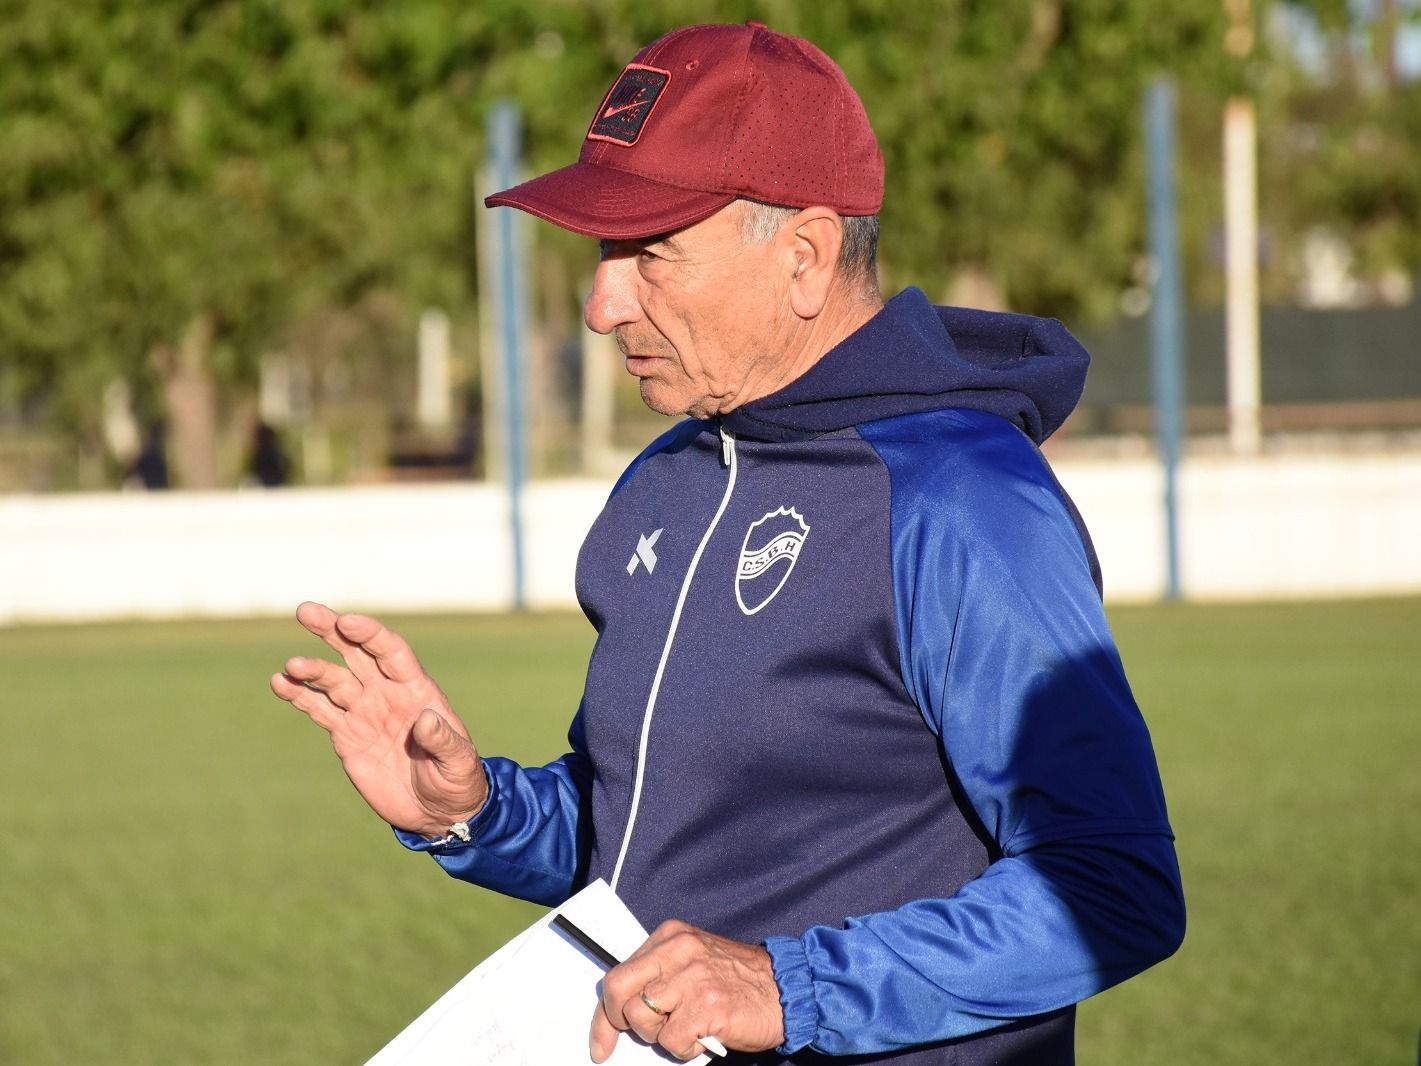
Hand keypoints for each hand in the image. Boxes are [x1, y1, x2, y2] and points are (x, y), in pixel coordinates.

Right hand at [270, 601, 487, 837]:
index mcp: (416, 690)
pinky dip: (299, 695)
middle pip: (357, 653)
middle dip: (332, 631)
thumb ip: (443, 740)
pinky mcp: (346, 735)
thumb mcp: (458, 762)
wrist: (437, 810)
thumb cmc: (457, 780)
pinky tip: (280, 683)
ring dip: (311, 670)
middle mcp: (387, 693)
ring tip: (291, 666)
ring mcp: (364, 712)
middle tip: (306, 611)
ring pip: (333, 680)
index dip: (370, 634)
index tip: (348, 622)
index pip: (391, 652)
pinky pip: (319, 709)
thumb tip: (426, 721)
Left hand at [590, 920, 784, 1061]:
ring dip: (658, 1036)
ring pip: (642, 1017)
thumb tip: (627, 1011)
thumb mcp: (696, 961)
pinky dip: (683, 1049)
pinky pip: (671, 1040)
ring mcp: (692, 977)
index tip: (601, 1039)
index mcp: (671, 936)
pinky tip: (702, 1039)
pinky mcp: (706, 1005)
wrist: (788, 988)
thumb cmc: (739, 980)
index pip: (620, 971)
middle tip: (632, 1039)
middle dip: (617, 1022)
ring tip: (684, 1031)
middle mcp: (678, 950)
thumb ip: (663, 974)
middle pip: (618, 988)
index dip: (605, 1011)